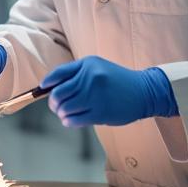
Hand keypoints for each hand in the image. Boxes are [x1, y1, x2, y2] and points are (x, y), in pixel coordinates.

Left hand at [41, 56, 177, 126]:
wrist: (144, 91)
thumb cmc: (117, 81)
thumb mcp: (97, 68)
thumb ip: (76, 74)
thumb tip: (50, 87)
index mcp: (88, 65)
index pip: (58, 74)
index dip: (47, 83)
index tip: (42, 89)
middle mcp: (90, 78)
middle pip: (58, 94)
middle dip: (53, 102)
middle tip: (56, 106)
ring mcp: (95, 96)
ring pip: (64, 108)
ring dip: (61, 113)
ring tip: (65, 114)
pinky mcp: (100, 112)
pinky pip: (74, 120)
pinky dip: (68, 121)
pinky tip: (71, 120)